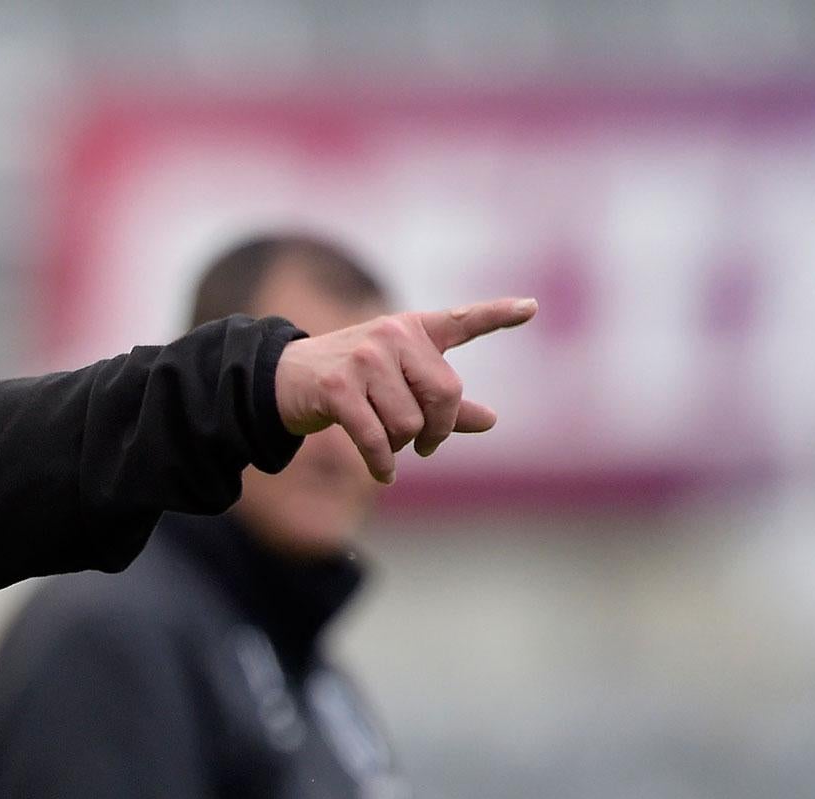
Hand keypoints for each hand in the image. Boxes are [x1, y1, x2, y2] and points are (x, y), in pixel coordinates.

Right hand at [273, 297, 537, 483]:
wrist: (283, 380)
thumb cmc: (350, 383)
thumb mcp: (398, 386)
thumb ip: (444, 404)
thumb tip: (491, 421)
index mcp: (412, 330)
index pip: (462, 321)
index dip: (498, 315)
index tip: (531, 308)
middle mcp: (392, 336)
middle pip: (443, 396)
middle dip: (436, 431)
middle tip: (423, 445)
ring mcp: (364, 360)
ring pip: (409, 423)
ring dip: (400, 447)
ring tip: (386, 445)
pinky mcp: (339, 388)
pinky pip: (376, 439)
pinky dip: (382, 464)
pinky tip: (384, 474)